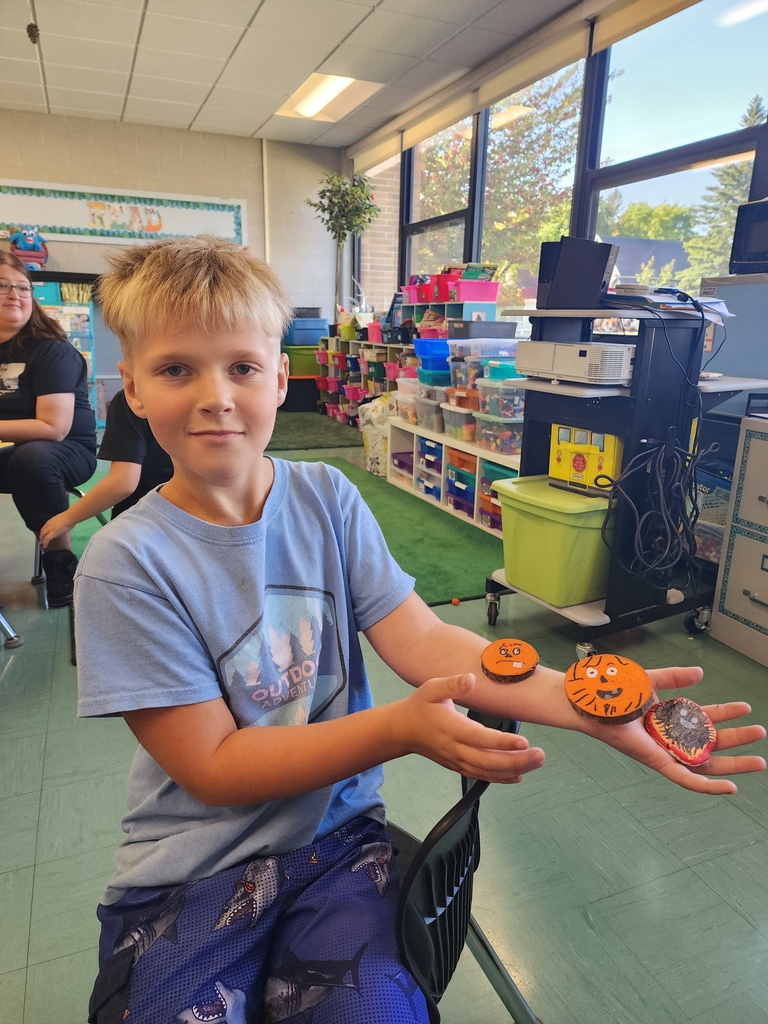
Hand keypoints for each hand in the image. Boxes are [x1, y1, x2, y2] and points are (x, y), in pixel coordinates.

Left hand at [39, 511, 71, 547]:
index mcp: (51, 521)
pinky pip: (47, 539)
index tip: (43, 534)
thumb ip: (59, 523)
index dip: (43, 531)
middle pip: (42, 531)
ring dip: (42, 540)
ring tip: (42, 544)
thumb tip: (61, 525)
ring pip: (43, 535)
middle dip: (41, 536)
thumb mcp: (61, 519)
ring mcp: (50, 529)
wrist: (70, 517)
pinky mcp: (53, 533)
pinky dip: (45, 543)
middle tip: (41, 540)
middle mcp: (49, 525)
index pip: (44, 527)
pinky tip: (45, 546)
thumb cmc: (69, 517)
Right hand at [402, 673, 544, 782]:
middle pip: (488, 760)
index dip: (501, 742)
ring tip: (536, 762)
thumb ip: (451, 684)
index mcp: (450, 727)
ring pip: (487, 771)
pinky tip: (518, 776)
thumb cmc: (420, 706)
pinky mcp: (458, 767)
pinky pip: (481, 776)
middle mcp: (455, 748)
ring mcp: (456, 760)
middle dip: (516, 760)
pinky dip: (500, 778)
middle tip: (540, 755)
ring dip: (513, 769)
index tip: (523, 741)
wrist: (402, 731)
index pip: (479, 738)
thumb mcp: (430, 688)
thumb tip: (471, 678)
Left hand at [585, 666, 765, 794]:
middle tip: (760, 733)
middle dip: (738, 740)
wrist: (594, 704)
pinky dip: (707, 786)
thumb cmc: (616, 695)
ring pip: (706, 765)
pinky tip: (730, 787)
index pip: (705, 719)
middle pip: (712, 744)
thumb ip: (675, 677)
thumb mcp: (652, 681)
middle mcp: (670, 737)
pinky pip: (686, 780)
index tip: (746, 708)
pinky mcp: (657, 763)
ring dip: (733, 765)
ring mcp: (665, 752)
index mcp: (670, 719)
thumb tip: (701, 673)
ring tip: (759, 760)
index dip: (726, 713)